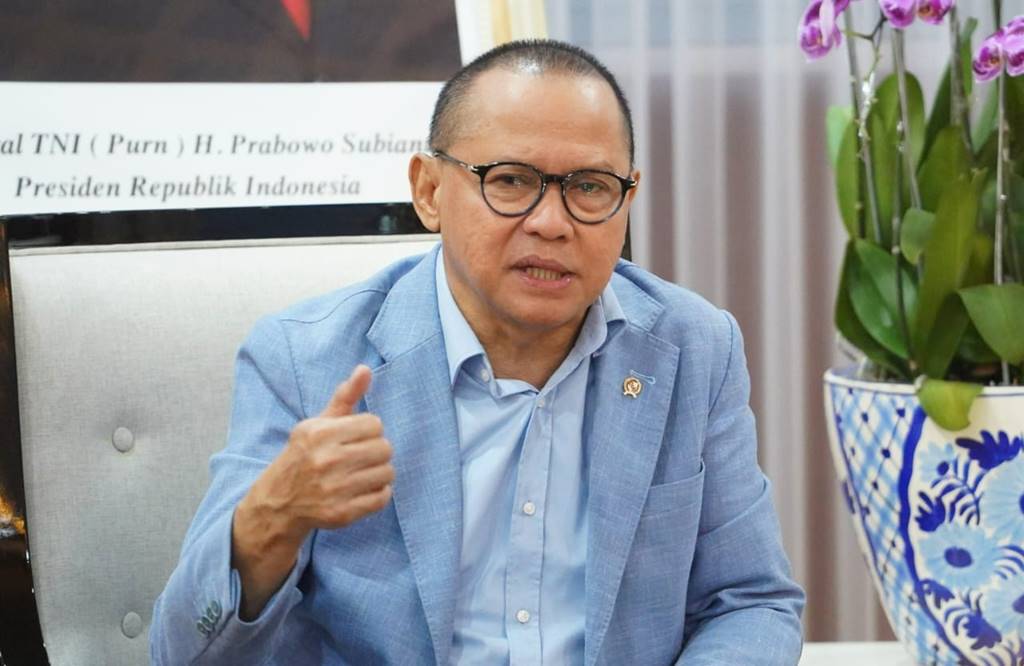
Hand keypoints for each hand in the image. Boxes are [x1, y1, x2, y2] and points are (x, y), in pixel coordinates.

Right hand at [231, 364, 393, 617]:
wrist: (279, 501)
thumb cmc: (306, 454)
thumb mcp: (319, 423)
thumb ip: (345, 396)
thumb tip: (365, 369)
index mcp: (320, 434)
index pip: (374, 423)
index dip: (368, 430)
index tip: (355, 438)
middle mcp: (326, 461)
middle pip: (384, 448)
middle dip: (376, 451)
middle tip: (361, 456)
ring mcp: (334, 489)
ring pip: (387, 473)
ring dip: (380, 472)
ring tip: (362, 473)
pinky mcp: (342, 513)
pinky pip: (382, 498)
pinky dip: (379, 493)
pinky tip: (364, 489)